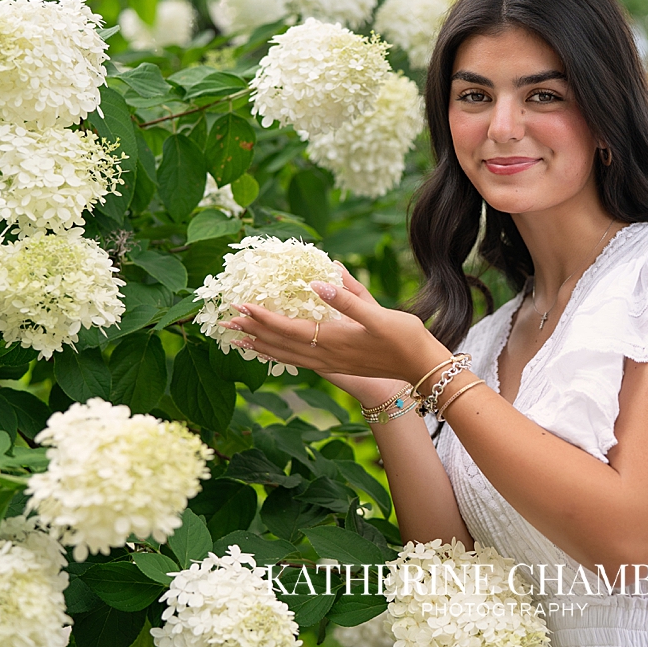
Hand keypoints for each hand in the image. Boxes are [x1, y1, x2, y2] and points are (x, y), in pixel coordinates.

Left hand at [220, 265, 450, 404]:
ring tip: (238, 341)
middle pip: (280, 344)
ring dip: (260, 346)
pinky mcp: (336, 366)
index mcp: (333, 340)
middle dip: (252, 332)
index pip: (288, 328)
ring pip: (286, 356)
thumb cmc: (404, 338)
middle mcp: (326, 356)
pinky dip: (279, 355)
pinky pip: (298, 361)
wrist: (421, 367)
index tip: (241, 305)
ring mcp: (330, 364)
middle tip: (226, 321)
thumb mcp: (378, 314)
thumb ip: (348, 298)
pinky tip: (272, 352)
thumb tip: (319, 279)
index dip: (263, 317)